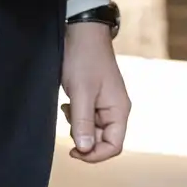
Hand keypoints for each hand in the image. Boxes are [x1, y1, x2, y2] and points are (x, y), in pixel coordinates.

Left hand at [60, 21, 128, 162]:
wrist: (82, 32)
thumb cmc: (84, 59)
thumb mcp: (81, 93)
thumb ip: (83, 122)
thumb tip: (85, 150)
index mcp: (119, 110)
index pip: (114, 146)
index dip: (94, 154)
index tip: (73, 151)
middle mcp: (116, 109)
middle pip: (103, 140)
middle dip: (83, 137)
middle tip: (68, 121)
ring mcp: (106, 103)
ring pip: (93, 130)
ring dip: (77, 126)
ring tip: (67, 108)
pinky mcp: (95, 97)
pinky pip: (87, 118)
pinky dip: (75, 116)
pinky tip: (67, 103)